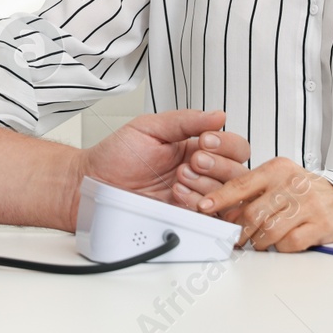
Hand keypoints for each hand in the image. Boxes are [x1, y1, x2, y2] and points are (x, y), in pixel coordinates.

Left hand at [76, 109, 250, 225]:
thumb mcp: (149, 127)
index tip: (205, 141)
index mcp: (196, 146)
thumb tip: (217, 115)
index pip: (234, 146)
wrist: (94, 183)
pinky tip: (177, 196)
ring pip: (227, 195)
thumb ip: (185, 120)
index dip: (226, 144)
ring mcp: (196, 196)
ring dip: (205, 185)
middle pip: (238, 172)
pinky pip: (211, 217)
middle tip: (192, 162)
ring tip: (178, 179)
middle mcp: (201, 172)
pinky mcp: (187, 218)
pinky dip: (198, 204)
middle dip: (217, 165)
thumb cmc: (116, 155)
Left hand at [194, 156, 332, 251]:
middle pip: (253, 213)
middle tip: (236, 239)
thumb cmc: (302, 192)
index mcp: (276, 169)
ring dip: (259, 242)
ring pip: (270, 231)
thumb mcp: (276, 181)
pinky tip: (281, 243)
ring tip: (259, 243)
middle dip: (240, 231)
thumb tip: (224, 213)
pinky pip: (290, 243)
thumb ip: (251, 193)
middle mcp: (292, 183)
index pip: (241, 184)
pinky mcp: (322, 224)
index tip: (203, 207)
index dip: (220, 198)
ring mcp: (309, 204)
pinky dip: (281, 248)